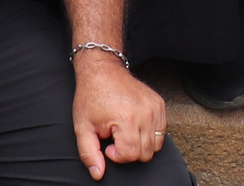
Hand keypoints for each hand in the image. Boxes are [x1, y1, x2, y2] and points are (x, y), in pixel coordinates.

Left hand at [71, 52, 166, 177]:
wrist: (103, 70)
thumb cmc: (91, 96)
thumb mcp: (82, 127)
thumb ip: (89, 153)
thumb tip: (98, 173)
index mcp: (126, 118)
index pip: (130, 154)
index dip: (116, 155)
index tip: (107, 144)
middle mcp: (145, 113)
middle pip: (145, 153)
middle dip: (128, 151)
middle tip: (115, 137)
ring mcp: (155, 107)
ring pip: (156, 145)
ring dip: (140, 144)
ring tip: (124, 131)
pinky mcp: (160, 104)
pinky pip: (161, 131)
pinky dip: (149, 133)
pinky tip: (133, 125)